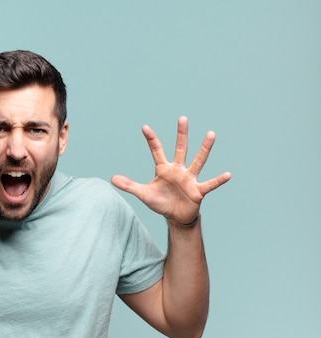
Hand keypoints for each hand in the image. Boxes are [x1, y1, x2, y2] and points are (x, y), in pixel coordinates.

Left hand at [111, 116, 230, 224]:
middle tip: (182, 118)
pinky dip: (218, 180)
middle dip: (181, 134)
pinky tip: (228, 174)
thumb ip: (129, 185)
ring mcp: (190, 179)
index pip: (157, 151)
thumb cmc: (161, 202)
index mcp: (164, 169)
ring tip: (211, 134)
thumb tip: (112, 179)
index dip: (151, 140)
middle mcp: (178, 170)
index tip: (145, 127)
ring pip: (198, 160)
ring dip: (204, 148)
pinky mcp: (198, 191)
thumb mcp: (143, 194)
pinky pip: (210, 184)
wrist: (176, 216)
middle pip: (180, 148)